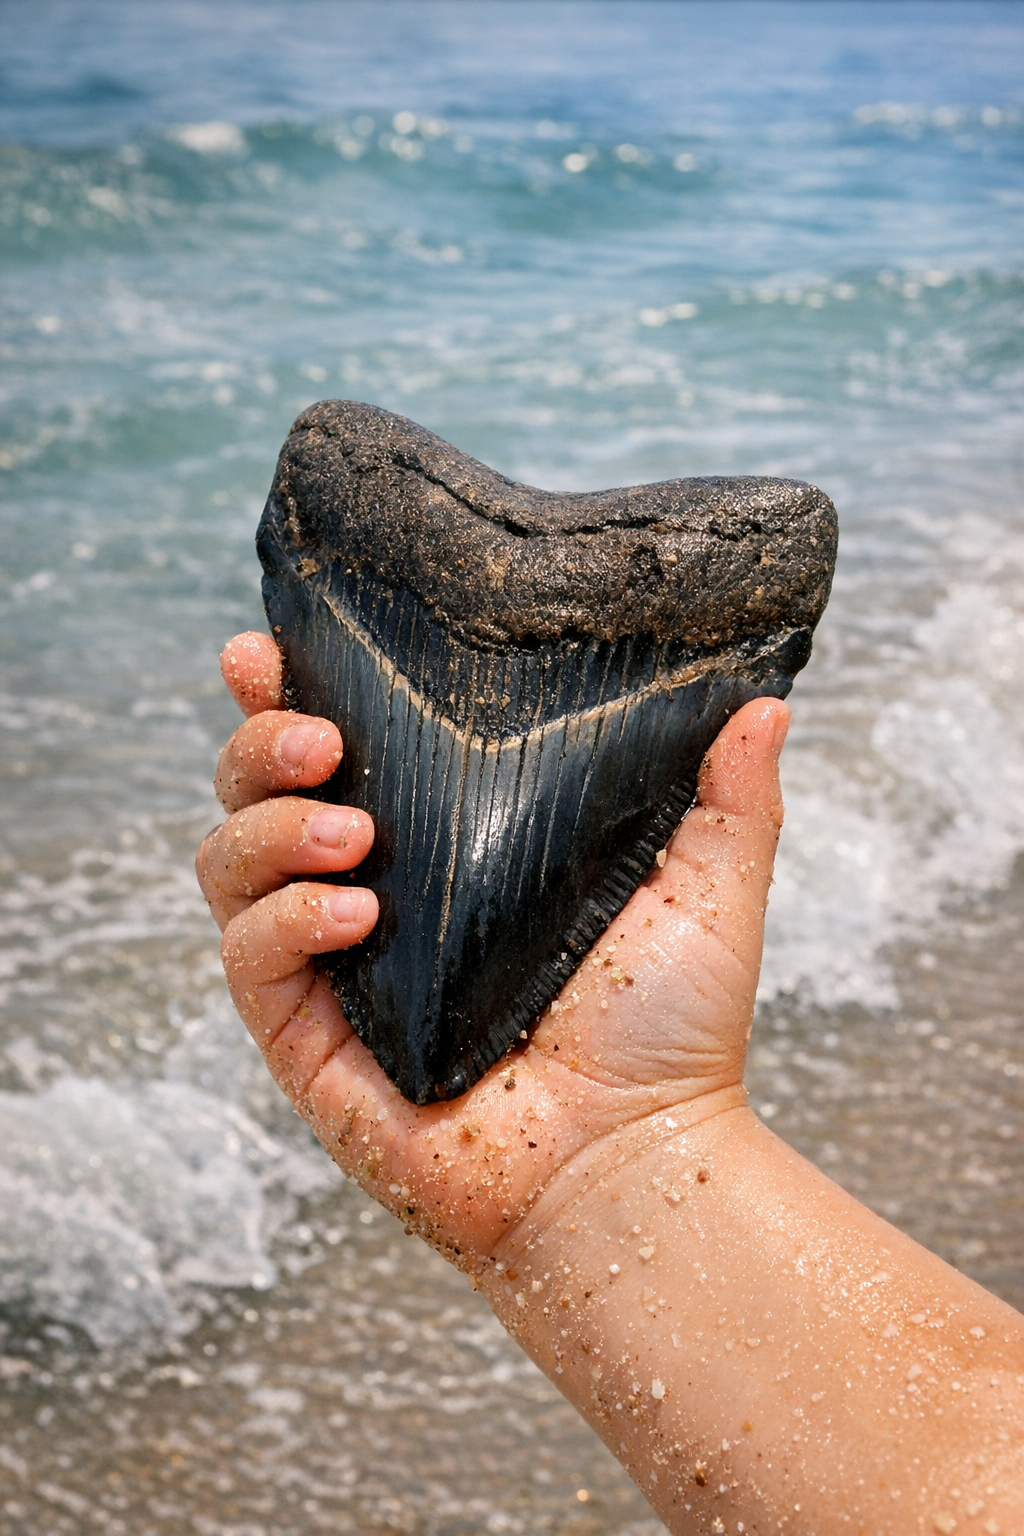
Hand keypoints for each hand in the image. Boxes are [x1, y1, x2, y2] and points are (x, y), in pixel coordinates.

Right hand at [198, 631, 788, 1269]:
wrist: (637, 1161)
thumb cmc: (668, 1035)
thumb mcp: (703, 890)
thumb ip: (727, 794)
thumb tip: (765, 703)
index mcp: (441, 847)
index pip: (339, 753)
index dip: (286, 696)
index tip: (268, 651)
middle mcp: (373, 895)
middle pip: (256, 792)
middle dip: (261, 743)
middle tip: (323, 737)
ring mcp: (333, 968)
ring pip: (230, 863)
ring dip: (272, 825)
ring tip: (358, 830)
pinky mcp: (307, 1040)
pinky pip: (249, 958)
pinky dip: (283, 919)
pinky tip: (352, 910)